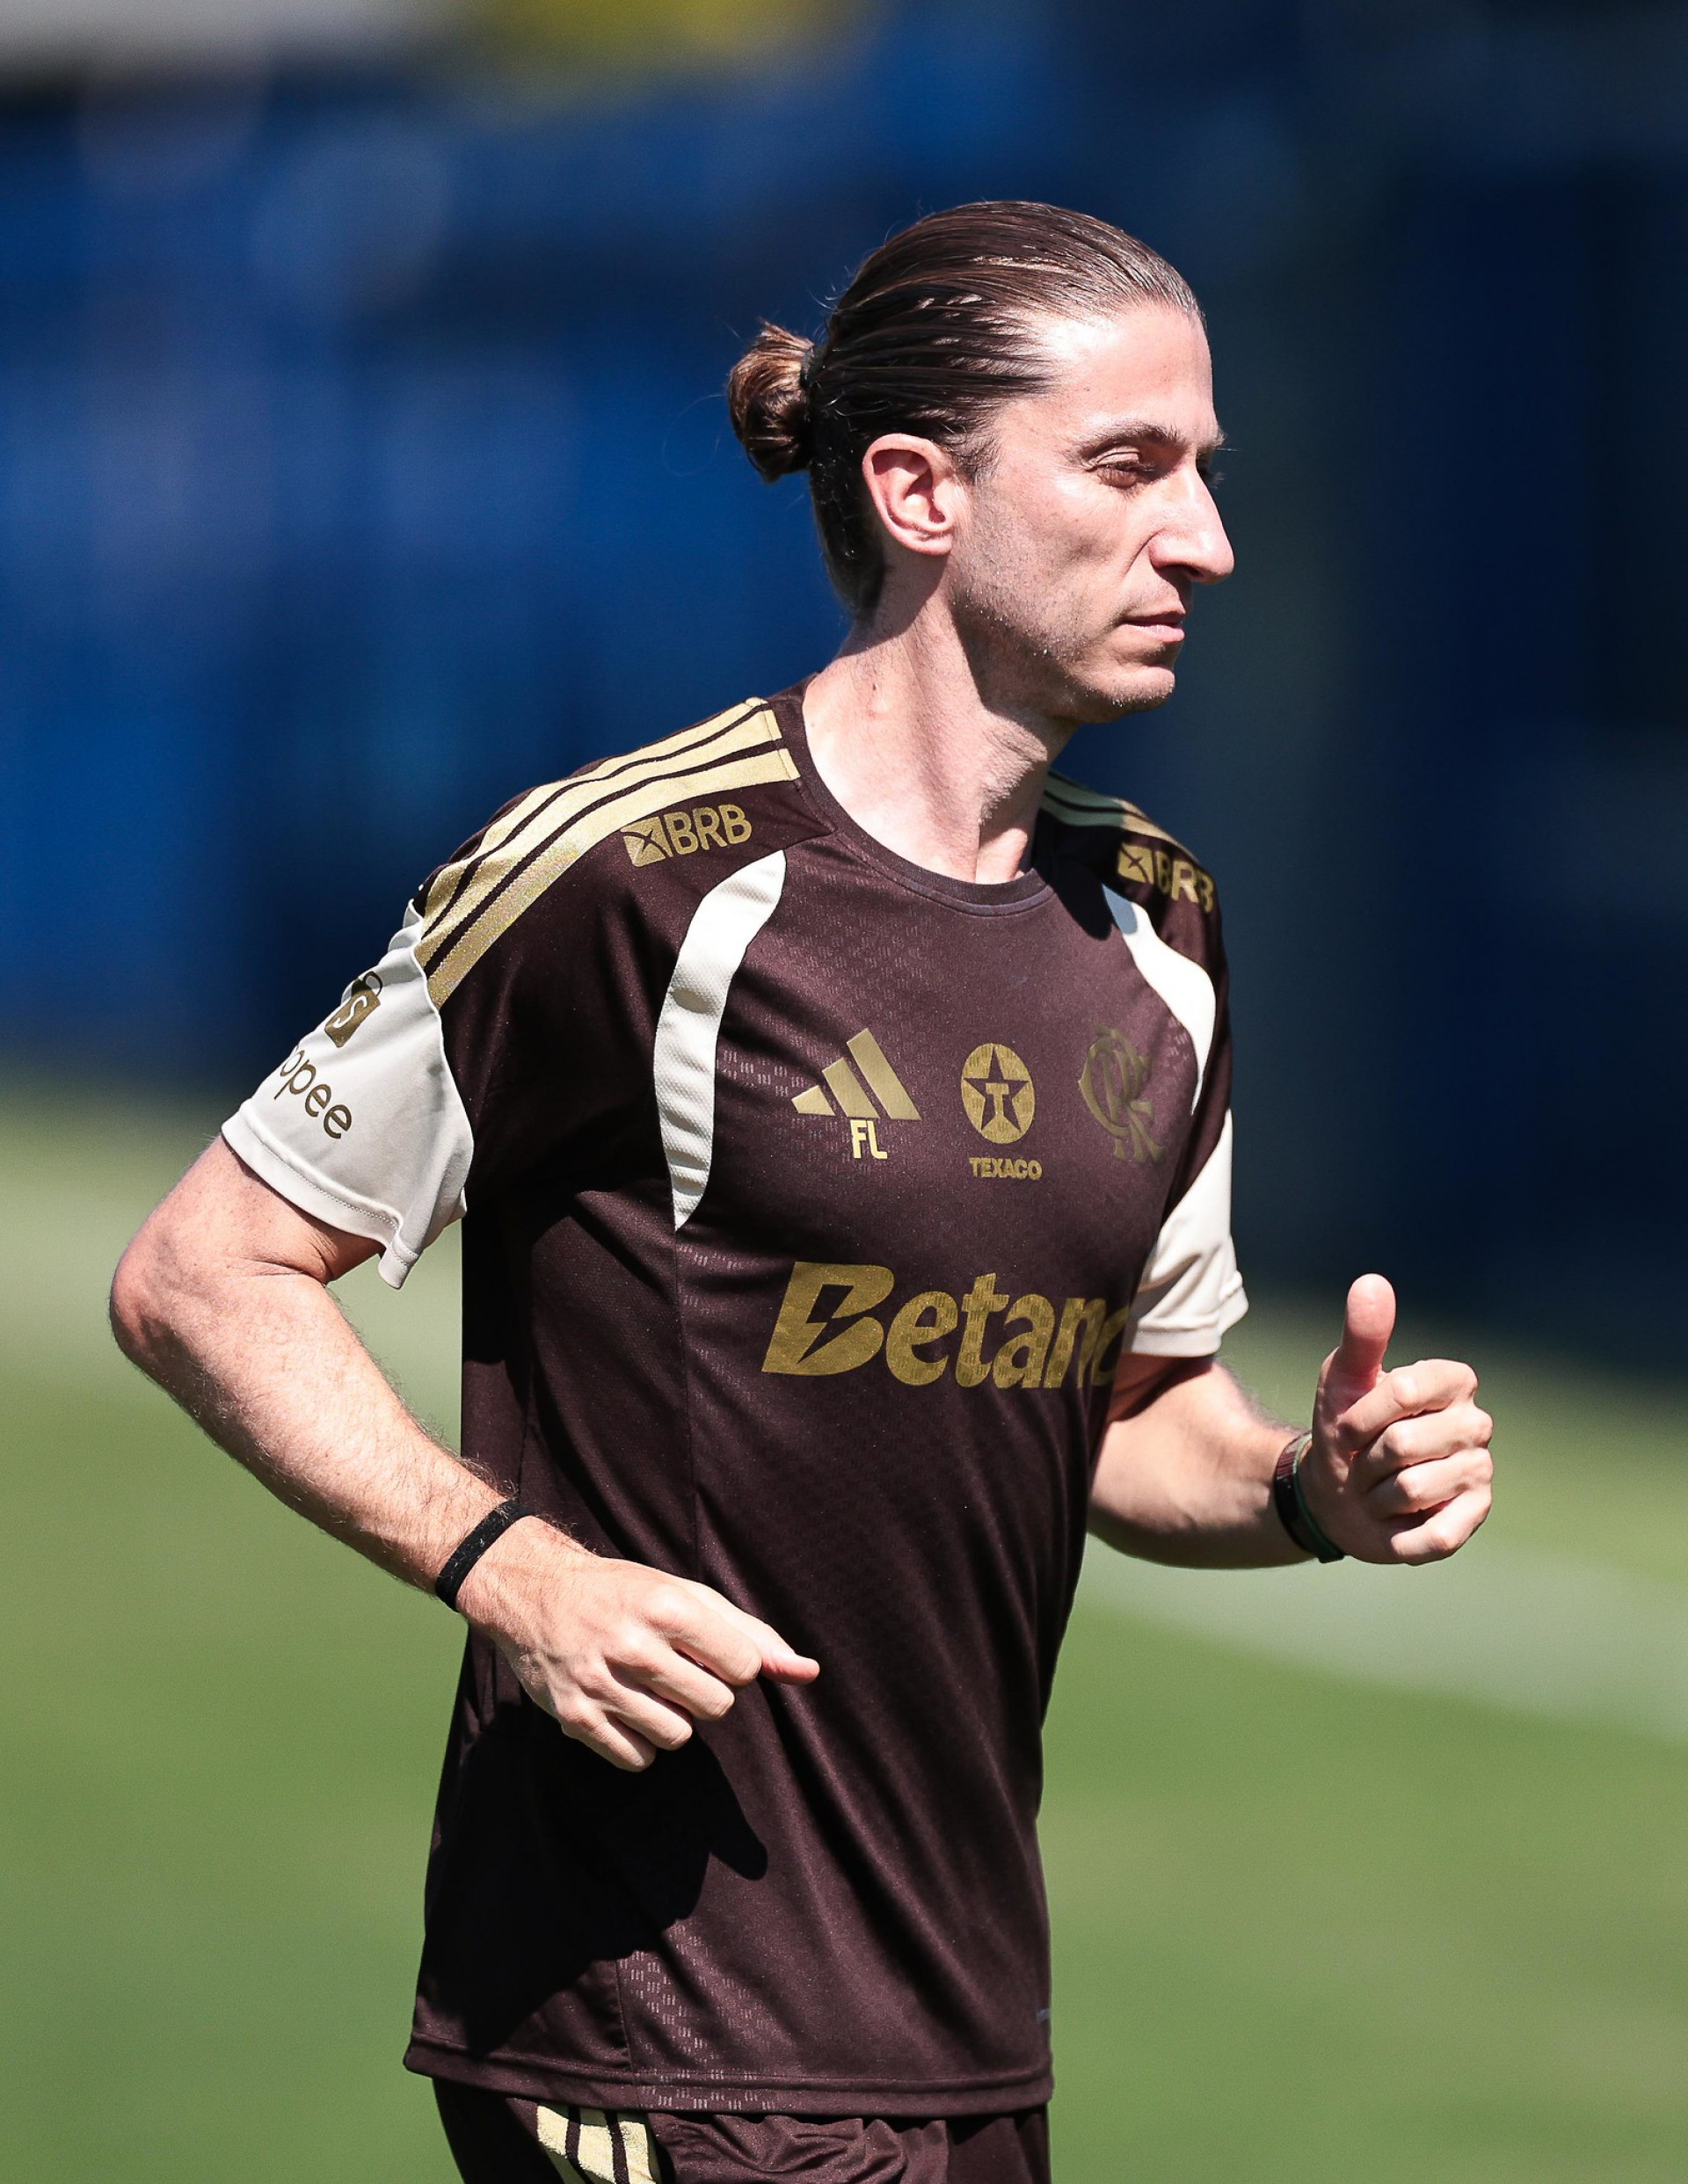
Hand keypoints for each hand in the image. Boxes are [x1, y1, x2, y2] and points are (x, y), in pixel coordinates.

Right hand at [457, 1524, 819, 1770]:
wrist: (534, 1594)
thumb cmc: (624, 1593)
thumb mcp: (687, 1596)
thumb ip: (751, 1635)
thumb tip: (809, 1673)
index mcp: (666, 1607)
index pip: (741, 1667)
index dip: (733, 1665)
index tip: (709, 1653)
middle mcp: (632, 1646)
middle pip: (715, 1707)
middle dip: (706, 1694)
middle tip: (677, 1672)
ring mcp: (600, 1685)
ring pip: (678, 1738)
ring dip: (675, 1720)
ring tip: (650, 1691)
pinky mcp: (575, 1718)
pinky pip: (638, 1759)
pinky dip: (641, 1744)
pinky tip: (626, 1710)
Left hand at [1298, 1274, 1493, 1565]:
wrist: (1335, 1495)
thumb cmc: (1344, 1430)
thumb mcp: (1341, 1379)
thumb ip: (1362, 1335)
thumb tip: (1372, 1282)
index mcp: (1451, 1382)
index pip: (1406, 1390)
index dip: (1362, 1415)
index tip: (1347, 1425)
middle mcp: (1475, 1424)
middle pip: (1403, 1444)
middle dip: (1365, 1459)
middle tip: (1366, 1461)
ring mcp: (1480, 1471)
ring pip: (1414, 1489)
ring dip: (1377, 1495)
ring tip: (1380, 1488)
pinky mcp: (1475, 1516)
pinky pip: (1437, 1533)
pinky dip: (1401, 1533)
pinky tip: (1397, 1520)